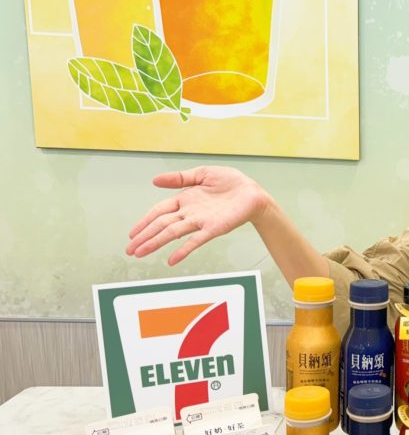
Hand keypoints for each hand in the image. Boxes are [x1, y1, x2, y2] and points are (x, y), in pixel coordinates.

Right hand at [126, 166, 269, 264]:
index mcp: (184, 199)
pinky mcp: (213, 228)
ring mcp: (200, 221)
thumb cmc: (231, 183)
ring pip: (173, 233)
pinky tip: (171, 260)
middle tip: (130, 250)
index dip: (144, 221)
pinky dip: (183, 250)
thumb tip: (154, 180)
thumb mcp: (202, 173)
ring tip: (141, 253)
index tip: (132, 234)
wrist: (253, 192)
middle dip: (144, 236)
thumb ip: (179, 177)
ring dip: (156, 243)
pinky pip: (196, 240)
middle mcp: (189, 212)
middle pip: (161, 225)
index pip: (158, 211)